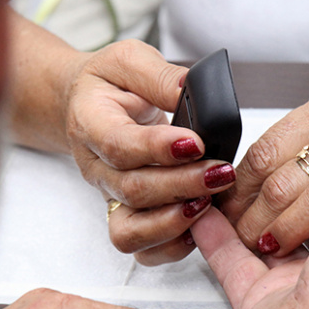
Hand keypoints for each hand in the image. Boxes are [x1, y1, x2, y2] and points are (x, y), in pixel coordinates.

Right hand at [64, 40, 236, 264]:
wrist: (86, 105)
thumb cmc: (109, 83)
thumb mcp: (128, 61)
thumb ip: (158, 76)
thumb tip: (190, 90)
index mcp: (89, 122)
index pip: (119, 143)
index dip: (157, 148)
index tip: (197, 142)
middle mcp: (95, 166)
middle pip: (133, 189)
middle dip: (182, 185)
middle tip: (221, 173)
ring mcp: (108, 195)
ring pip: (130, 229)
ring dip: (174, 222)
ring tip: (209, 202)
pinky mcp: (124, 214)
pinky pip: (139, 248)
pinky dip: (169, 247)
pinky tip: (198, 228)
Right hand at [193, 96, 308, 308]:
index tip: (307, 141)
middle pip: (292, 203)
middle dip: (272, 185)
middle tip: (255, 164)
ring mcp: (293, 274)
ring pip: (259, 228)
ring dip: (240, 204)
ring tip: (222, 179)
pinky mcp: (258, 296)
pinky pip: (227, 259)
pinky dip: (211, 234)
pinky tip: (201, 212)